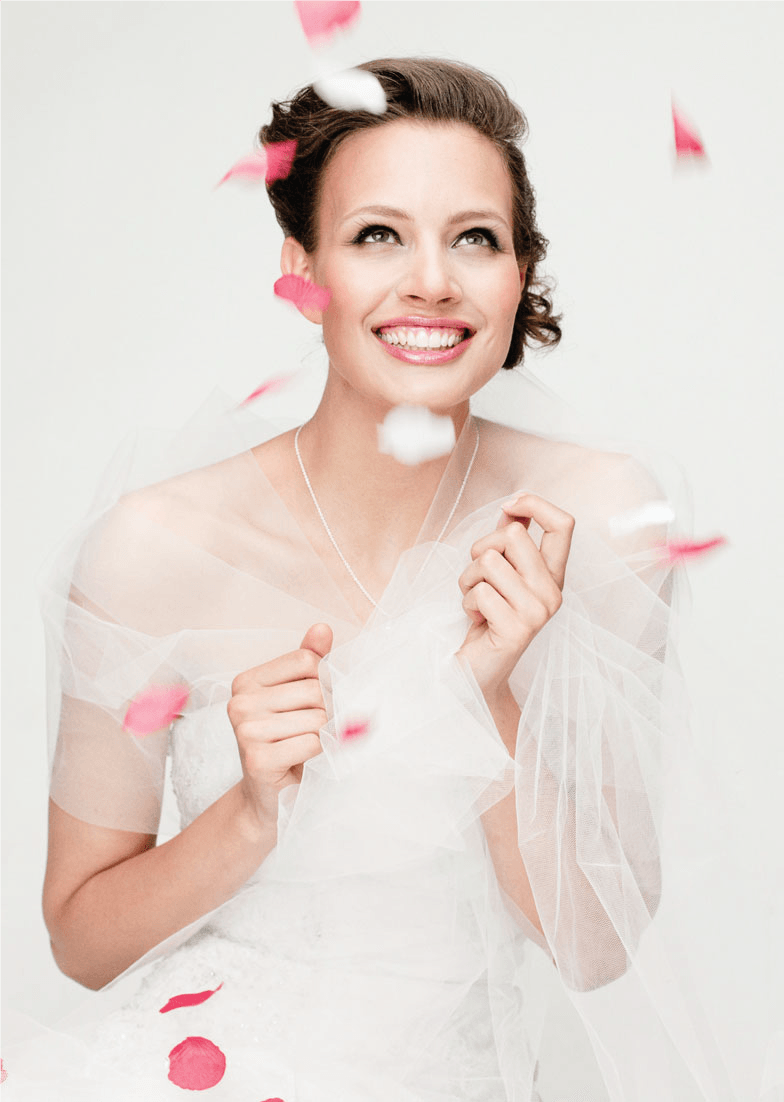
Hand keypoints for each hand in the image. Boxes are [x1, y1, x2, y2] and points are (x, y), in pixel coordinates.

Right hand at [227, 623, 332, 826]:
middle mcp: (240, 701)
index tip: (317, 704)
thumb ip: (310, 662)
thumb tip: (322, 628)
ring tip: (311, 748)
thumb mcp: (299, 699)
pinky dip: (319, 755)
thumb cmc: (290, 744)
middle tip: (318, 732)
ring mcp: (245, 730)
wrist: (271, 800)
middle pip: (315, 690)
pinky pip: (312, 744)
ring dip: (326, 736)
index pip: (307, 661)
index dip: (324, 682)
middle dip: (329, 712)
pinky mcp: (256, 759)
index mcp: (248, 681)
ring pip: (317, 719)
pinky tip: (305, 763)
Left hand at [456, 494, 573, 698]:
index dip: (535, 504)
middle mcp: (552, 592)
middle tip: (479, 577)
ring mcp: (538, 612)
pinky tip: (476, 620)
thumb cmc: (485, 620)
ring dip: (468, 579)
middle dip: (481, 547)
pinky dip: (466, 602)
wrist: (477, 672)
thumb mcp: (500, 576)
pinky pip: (480, 591)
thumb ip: (509, 544)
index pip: (563, 525)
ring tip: (475, 600)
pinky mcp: (518, 629)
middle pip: (513, 534)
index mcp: (553, 576)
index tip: (510, 506)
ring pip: (489, 561)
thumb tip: (513, 507)